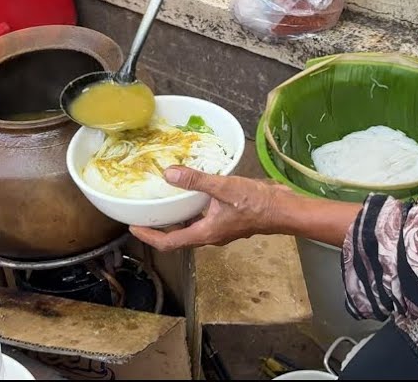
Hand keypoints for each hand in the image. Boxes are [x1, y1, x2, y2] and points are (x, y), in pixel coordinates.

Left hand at [129, 166, 290, 250]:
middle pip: (178, 237)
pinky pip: (205, 219)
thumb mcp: (223, 188)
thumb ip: (196, 181)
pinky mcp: (229, 220)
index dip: (149, 236)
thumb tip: (169, 173)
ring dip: (178, 219)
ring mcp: (221, 229)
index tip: (134, 227)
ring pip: (192, 228)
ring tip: (165, 202)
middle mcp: (210, 235)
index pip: (169, 242)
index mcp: (205, 233)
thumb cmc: (256, 203)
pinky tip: (195, 194)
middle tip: (146, 213)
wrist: (283, 209)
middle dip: (161, 228)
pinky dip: (194, 210)